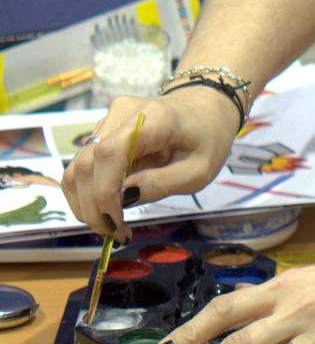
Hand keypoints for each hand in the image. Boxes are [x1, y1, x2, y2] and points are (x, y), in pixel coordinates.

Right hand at [59, 89, 238, 238]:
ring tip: (111, 224)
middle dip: (92, 206)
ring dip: (85, 203)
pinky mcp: (103, 130)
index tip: (115, 223)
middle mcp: (123, 113)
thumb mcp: (199, 170)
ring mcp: (109, 119)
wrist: (206, 110)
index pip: (109, 154)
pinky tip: (108, 208)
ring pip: (78, 166)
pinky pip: (84, 164)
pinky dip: (89, 191)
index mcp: (153, 117)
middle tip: (113, 233)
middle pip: (87, 163)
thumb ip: (162, 183)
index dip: (103, 193)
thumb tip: (123, 198)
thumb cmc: (208, 139)